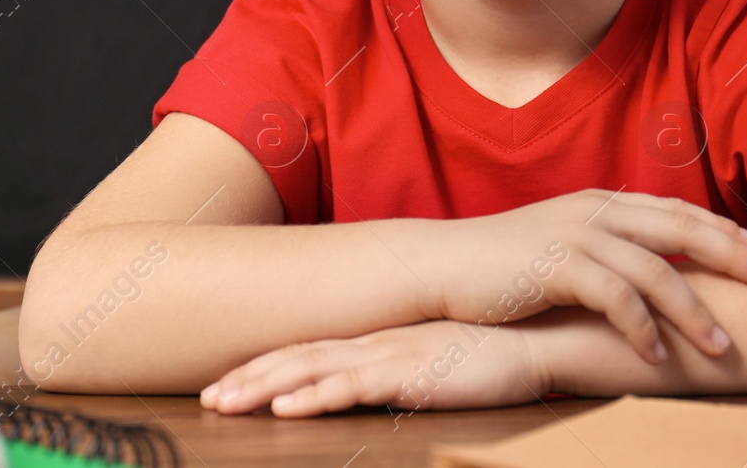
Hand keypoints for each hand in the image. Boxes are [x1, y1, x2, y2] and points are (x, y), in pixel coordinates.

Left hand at [201, 320, 543, 416]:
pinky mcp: (410, 374)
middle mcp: (376, 342)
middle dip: (247, 377)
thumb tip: (380, 390)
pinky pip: (352, 386)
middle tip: (206, 397)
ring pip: (311, 370)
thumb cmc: (495, 354)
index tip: (228, 382)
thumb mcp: (438, 363)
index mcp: (380, 339)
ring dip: (263, 387)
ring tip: (223, 403)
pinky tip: (285, 407)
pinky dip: (314, 395)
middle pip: (297, 356)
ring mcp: (390, 355)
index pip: (310, 349)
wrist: (540, 338)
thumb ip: (406, 372)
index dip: (266, 365)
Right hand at [419, 189, 746, 365]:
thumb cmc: (502, 265)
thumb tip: (643, 272)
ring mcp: (578, 236)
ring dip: (694, 312)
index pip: (676, 211)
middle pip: (682, 230)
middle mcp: (597, 212)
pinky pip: (616, 299)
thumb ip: (603, 249)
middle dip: (733, 256)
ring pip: (657, 270)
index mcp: (601, 204)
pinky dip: (643, 330)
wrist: (442, 265)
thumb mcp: (561, 245)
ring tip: (722, 347)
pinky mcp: (557, 268)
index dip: (720, 229)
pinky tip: (658, 358)